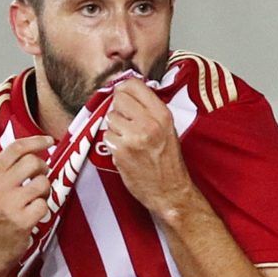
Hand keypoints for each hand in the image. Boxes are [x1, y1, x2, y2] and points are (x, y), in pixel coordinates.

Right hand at [0, 135, 53, 276]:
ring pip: (42, 182)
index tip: (49, 140)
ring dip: (45, 191)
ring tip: (35, 201)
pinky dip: (43, 210)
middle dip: (43, 169)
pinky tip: (32, 216)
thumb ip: (8, 171)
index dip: (36, 141)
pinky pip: (45, 204)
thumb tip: (35, 151)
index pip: (15, 148)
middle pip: (33, 162)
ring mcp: (9, 204)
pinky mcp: (21, 221)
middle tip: (39, 180)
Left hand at [103, 79, 195, 215]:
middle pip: (119, 99)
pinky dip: (112, 142)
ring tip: (128, 138)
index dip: (124, 89)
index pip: (134, 85)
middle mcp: (149, 123)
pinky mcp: (121, 151)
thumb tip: (127, 91)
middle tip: (125, 120)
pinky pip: (107, 136)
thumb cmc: (168, 161)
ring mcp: (134, 137)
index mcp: (162, 115)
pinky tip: (124, 150)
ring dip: (115, 127)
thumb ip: (150, 109)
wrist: (170, 191)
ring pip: (110, 117)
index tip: (123, 95)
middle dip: (118, 108)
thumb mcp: (167, 128)